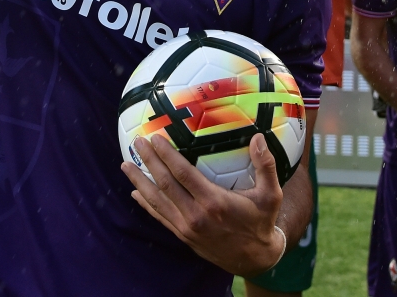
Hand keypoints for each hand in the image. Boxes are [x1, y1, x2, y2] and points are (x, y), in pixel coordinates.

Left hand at [122, 133, 285, 277]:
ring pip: (157, 201)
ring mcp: (186, 228)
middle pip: (165, 184)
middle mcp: (196, 216)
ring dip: (139, 182)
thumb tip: (258, 137)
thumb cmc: (261, 222)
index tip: (155, 139)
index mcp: (214, 202)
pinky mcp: (183, 236)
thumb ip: (265, 166)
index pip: (183, 174)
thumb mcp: (271, 195)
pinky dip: (146, 204)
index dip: (167, 156)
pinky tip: (135, 193)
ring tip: (125, 165)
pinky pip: (160, 217)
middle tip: (137, 143)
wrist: (255, 259)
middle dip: (148, 162)